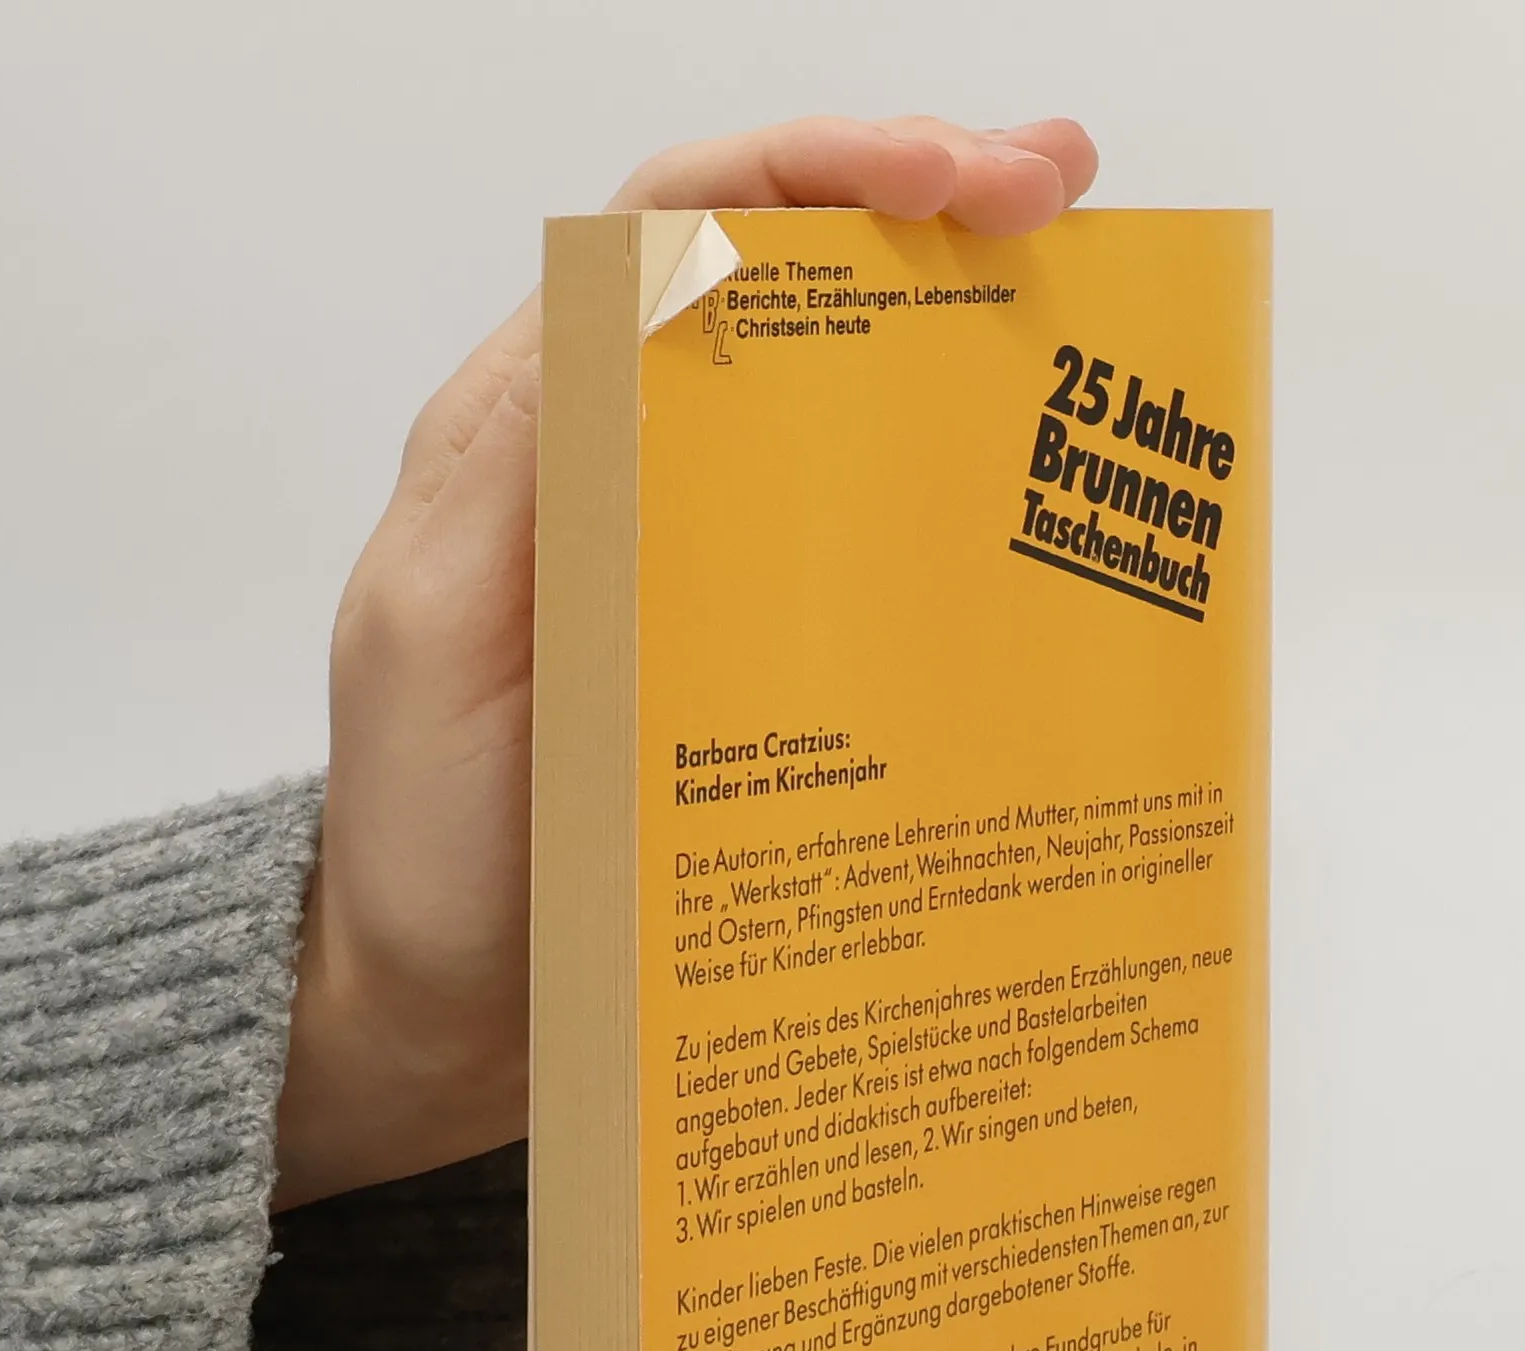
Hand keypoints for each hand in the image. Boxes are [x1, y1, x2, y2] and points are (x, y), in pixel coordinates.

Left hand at [272, 116, 1099, 1210]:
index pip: (678, 229)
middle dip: (931, 207)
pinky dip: (964, 496)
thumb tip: (629, 307)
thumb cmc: (426, 834)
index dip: (815, 171)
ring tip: (1098, 300)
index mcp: (549, 429)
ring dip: (971, 331)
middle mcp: (644, 468)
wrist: (460, 1004)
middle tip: (1067, 192)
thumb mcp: (426, 635)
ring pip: (855, 400)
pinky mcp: (778, 661)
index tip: (955, 178)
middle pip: (794, 282)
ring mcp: (722, 564)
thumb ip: (508, 474)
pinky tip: (1046, 501)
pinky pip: (878, 549)